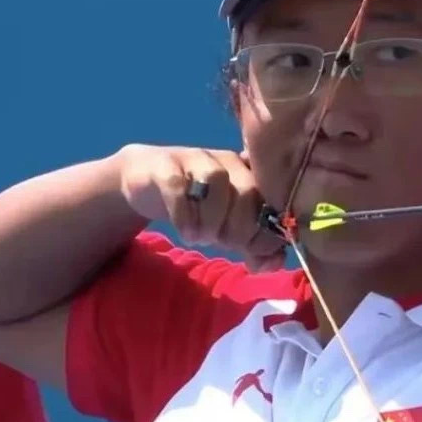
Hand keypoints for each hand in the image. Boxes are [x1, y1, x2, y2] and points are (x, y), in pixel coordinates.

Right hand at [118, 144, 285, 271]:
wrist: (147, 180)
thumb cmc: (198, 206)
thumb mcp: (229, 230)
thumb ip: (254, 247)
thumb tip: (275, 262)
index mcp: (253, 175)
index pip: (273, 199)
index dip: (267, 230)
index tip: (251, 250)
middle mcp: (229, 161)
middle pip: (248, 188)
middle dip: (240, 227)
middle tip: (224, 244)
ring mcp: (197, 159)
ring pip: (216, 180)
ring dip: (213, 218)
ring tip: (203, 238)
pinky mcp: (165, 165)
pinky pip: (177, 185)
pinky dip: (184, 214)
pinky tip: (185, 232)